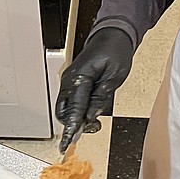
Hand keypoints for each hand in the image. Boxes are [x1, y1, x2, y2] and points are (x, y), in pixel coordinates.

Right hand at [55, 28, 135, 151]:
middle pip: (64, 112)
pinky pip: (70, 102)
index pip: (73, 108)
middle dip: (74, 125)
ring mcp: (69, 81)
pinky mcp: (72, 82)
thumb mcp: (114, 76)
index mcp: (80, 77)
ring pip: (65, 109)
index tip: (68, 143)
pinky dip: (77, 111)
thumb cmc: (115, 51)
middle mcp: (69, 79)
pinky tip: (89, 114)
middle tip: (93, 128)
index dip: (71, 128)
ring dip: (76, 119)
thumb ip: (101, 97)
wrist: (112, 35)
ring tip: (94, 122)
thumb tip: (90, 116)